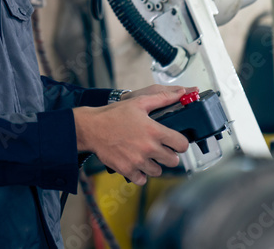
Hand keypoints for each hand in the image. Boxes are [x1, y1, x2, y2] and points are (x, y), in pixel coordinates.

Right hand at [73, 85, 192, 185]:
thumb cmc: (113, 115)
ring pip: (158, 171)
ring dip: (154, 165)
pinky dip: (140, 174)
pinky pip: (142, 180)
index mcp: (154, 131)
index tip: (175, 142)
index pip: (182, 145)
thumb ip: (162, 98)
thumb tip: (181, 92)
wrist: (91, 128)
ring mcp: (138, 161)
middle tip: (160, 149)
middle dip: (169, 155)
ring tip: (146, 155)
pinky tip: (136, 163)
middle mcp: (148, 148)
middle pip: (173, 161)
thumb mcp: (139, 102)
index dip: (180, 143)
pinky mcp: (127, 170)